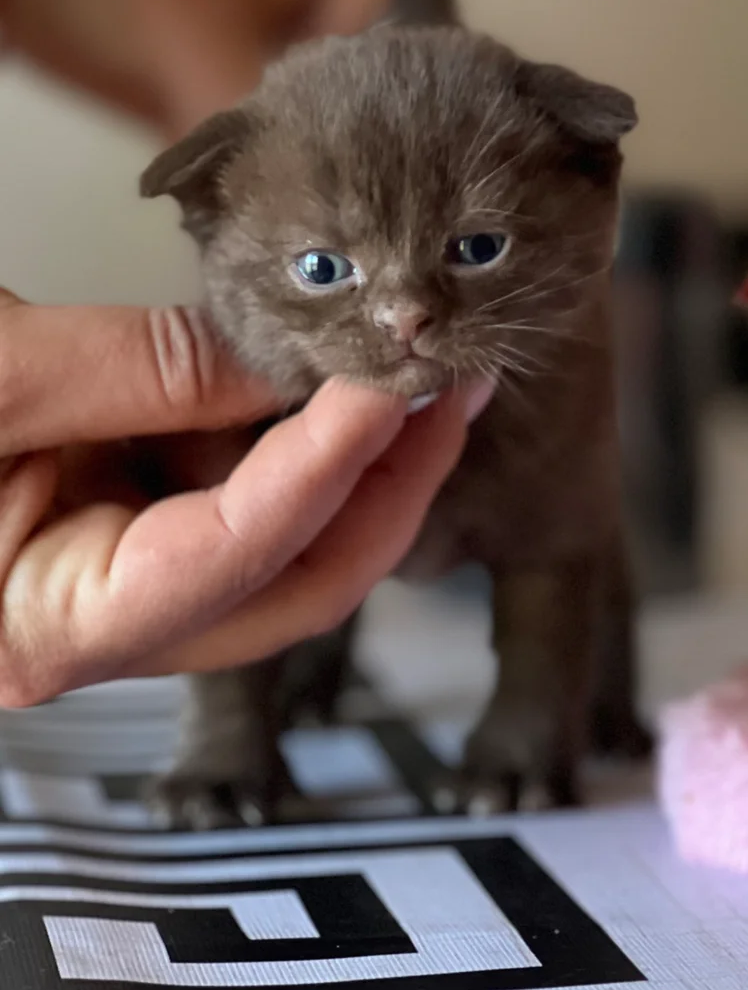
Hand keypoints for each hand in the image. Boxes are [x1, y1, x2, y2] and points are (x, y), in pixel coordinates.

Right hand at [0, 289, 489, 704]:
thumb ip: (131, 372)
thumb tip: (281, 360)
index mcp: (46, 629)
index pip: (230, 560)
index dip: (327, 469)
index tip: (396, 388)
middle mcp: (106, 627)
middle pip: (293, 583)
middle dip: (387, 487)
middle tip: (459, 388)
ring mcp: (130, 580)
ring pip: (288, 543)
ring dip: (362, 461)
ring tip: (423, 373)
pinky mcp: (137, 526)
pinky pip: (245, 495)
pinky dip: (298, 440)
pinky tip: (337, 381)